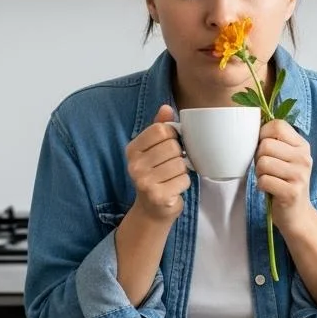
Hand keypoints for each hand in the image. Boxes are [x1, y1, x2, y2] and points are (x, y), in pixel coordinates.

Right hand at [125, 105, 189, 223]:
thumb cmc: (156, 175)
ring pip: (180, 163)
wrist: (152, 210)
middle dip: (178, 156)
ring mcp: (144, 182)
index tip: (169, 146)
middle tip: (170, 166)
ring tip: (171, 177)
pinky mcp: (158, 196)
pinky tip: (173, 188)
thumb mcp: (154, 149)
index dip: (172, 136)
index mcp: (132, 150)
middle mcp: (134, 165)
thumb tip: (166, 107)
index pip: (161, 130)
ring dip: (182, 171)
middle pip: (173, 147)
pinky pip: (184, 179)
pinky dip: (184, 183)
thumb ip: (160, 127)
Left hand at [255, 119, 315, 232]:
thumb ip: (275, 142)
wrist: (297, 214)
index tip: (263, 148)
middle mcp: (304, 158)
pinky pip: (264, 180)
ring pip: (263, 163)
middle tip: (266, 169)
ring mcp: (300, 175)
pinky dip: (261, 186)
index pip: (277, 125)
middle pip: (266, 145)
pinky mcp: (291, 192)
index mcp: (302, 146)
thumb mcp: (287, 158)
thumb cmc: (285, 182)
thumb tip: (252, 124)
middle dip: (258, 158)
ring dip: (259, 173)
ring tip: (268, 179)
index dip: (263, 134)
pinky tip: (269, 189)